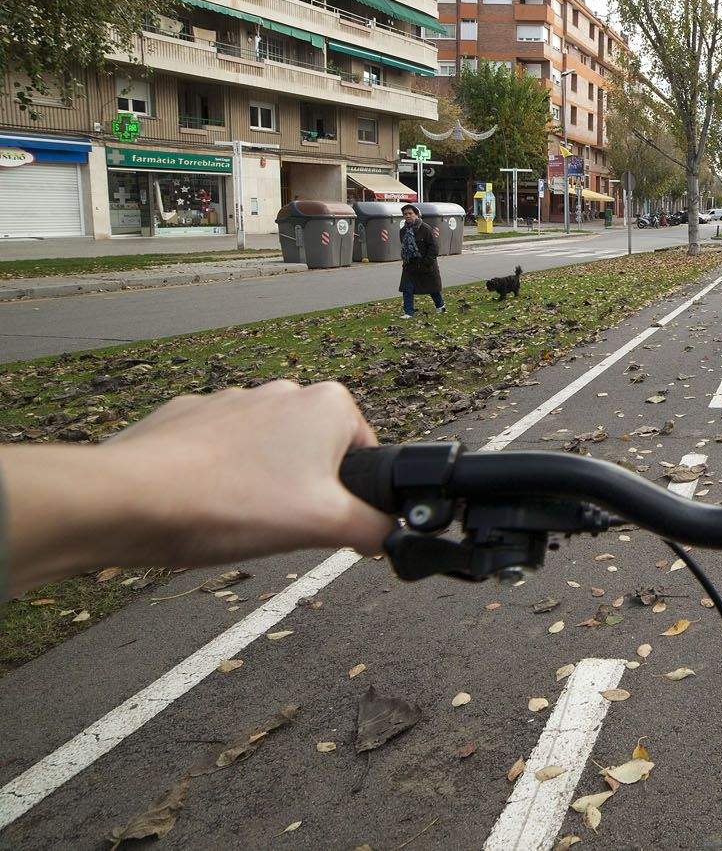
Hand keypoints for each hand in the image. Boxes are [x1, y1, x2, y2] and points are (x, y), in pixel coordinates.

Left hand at [112, 380, 391, 566]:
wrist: (129, 499)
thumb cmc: (227, 504)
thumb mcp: (324, 527)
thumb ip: (373, 528)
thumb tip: (387, 534)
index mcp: (327, 405)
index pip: (365, 455)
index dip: (349, 498)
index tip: (323, 523)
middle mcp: (283, 392)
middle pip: (313, 454)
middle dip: (302, 491)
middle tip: (279, 525)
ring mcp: (231, 400)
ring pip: (265, 454)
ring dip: (257, 485)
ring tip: (234, 520)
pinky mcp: (187, 417)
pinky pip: (217, 452)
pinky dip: (215, 478)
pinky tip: (202, 508)